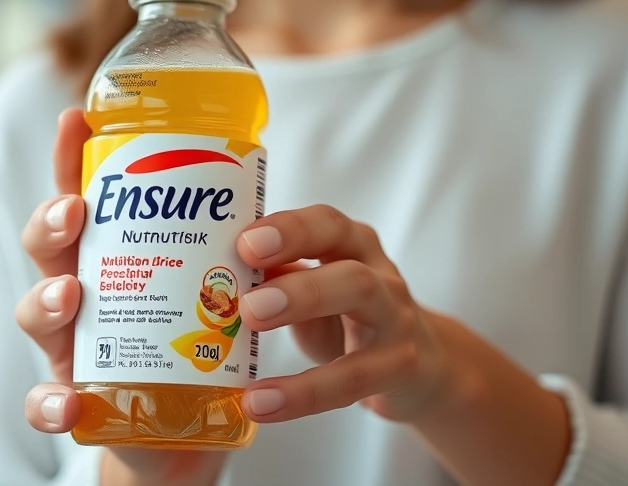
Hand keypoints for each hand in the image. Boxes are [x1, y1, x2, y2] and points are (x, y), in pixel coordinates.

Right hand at [16, 108, 224, 485]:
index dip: (71, 158)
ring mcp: (71, 347)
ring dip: (47, 299)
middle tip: (74, 211)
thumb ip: (229, 262)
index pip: (83, 197)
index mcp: (109, 255)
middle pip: (47, 246)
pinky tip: (71, 406)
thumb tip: (271, 225)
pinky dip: (52, 404)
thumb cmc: (189, 347)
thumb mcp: (209, 296)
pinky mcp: (77, 402)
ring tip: (71, 295)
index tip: (76, 119)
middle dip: (51, 221)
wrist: (182, 431)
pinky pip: (47, 403)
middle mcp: (80, 293)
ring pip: (35, 313)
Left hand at [235, 206, 460, 423]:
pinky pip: (352, 379)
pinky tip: (261, 404)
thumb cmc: (348, 317)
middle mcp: (380, 275)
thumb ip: (274, 277)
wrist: (417, 366)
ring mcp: (395, 319)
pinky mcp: (399, 366)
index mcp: (352, 246)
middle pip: (348, 264)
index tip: (245, 242)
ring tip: (250, 329)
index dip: (288, 230)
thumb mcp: (313, 290)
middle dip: (298, 279)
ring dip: (303, 311)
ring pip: (360, 301)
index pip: (326, 224)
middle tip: (247, 297)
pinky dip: (303, 394)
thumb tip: (210, 274)